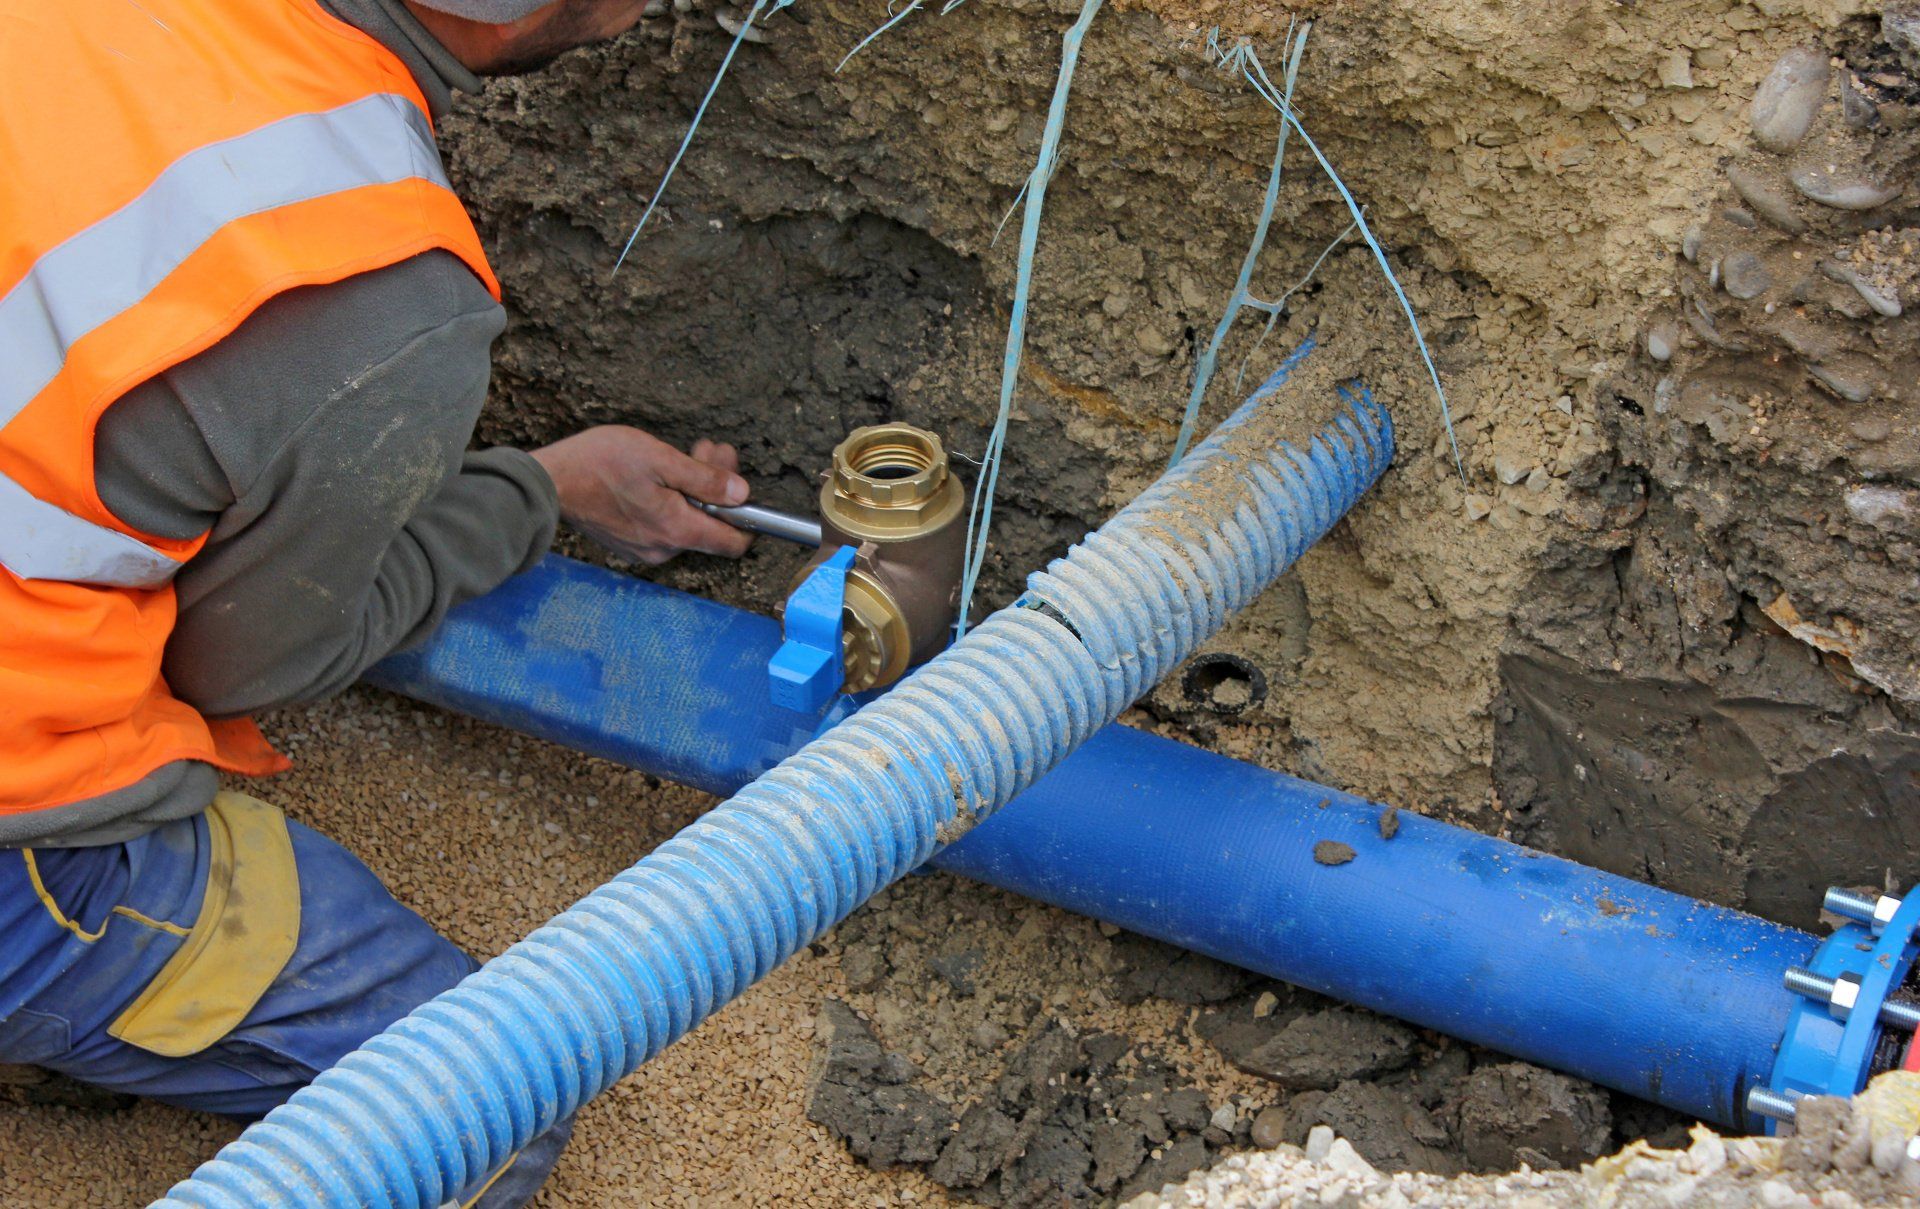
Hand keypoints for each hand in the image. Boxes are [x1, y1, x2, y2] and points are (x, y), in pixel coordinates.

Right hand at [529, 427, 753, 564]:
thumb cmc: (599, 465)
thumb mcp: (660, 459)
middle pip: (709, 525)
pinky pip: (662, 526)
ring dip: (691, 491)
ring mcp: (644, 549)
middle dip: (715, 488)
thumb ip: (705, 480)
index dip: (745, 513)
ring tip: (682, 456)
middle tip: (707, 449)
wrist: (548, 483)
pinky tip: (657, 476)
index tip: (736, 481)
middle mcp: (664, 549)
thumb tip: (741, 494)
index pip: (734, 543)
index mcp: (677, 530)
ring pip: (685, 523)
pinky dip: (668, 502)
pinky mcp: (629, 543)